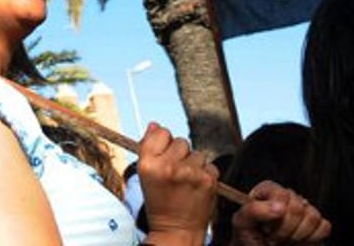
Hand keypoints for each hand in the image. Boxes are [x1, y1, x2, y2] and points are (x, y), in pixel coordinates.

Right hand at [138, 122, 217, 244]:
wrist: (177, 229)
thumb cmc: (159, 202)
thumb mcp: (145, 175)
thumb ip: (149, 148)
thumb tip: (155, 125)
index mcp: (148, 164)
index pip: (161, 132)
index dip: (162, 142)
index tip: (162, 155)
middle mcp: (168, 166)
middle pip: (180, 141)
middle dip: (179, 153)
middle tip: (175, 173)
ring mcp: (190, 173)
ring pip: (197, 153)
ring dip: (193, 163)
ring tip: (186, 180)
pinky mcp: (208, 180)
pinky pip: (209, 165)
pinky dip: (205, 173)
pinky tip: (197, 186)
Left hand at [229, 181, 329, 244]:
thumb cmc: (249, 238)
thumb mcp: (241, 223)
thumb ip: (253, 210)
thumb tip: (279, 207)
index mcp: (267, 190)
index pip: (281, 194)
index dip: (275, 215)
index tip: (264, 228)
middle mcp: (288, 196)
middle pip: (297, 207)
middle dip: (284, 229)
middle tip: (273, 237)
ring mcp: (304, 209)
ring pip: (313, 216)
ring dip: (296, 236)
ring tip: (283, 240)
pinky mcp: (317, 224)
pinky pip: (324, 227)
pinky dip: (311, 239)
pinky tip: (297, 242)